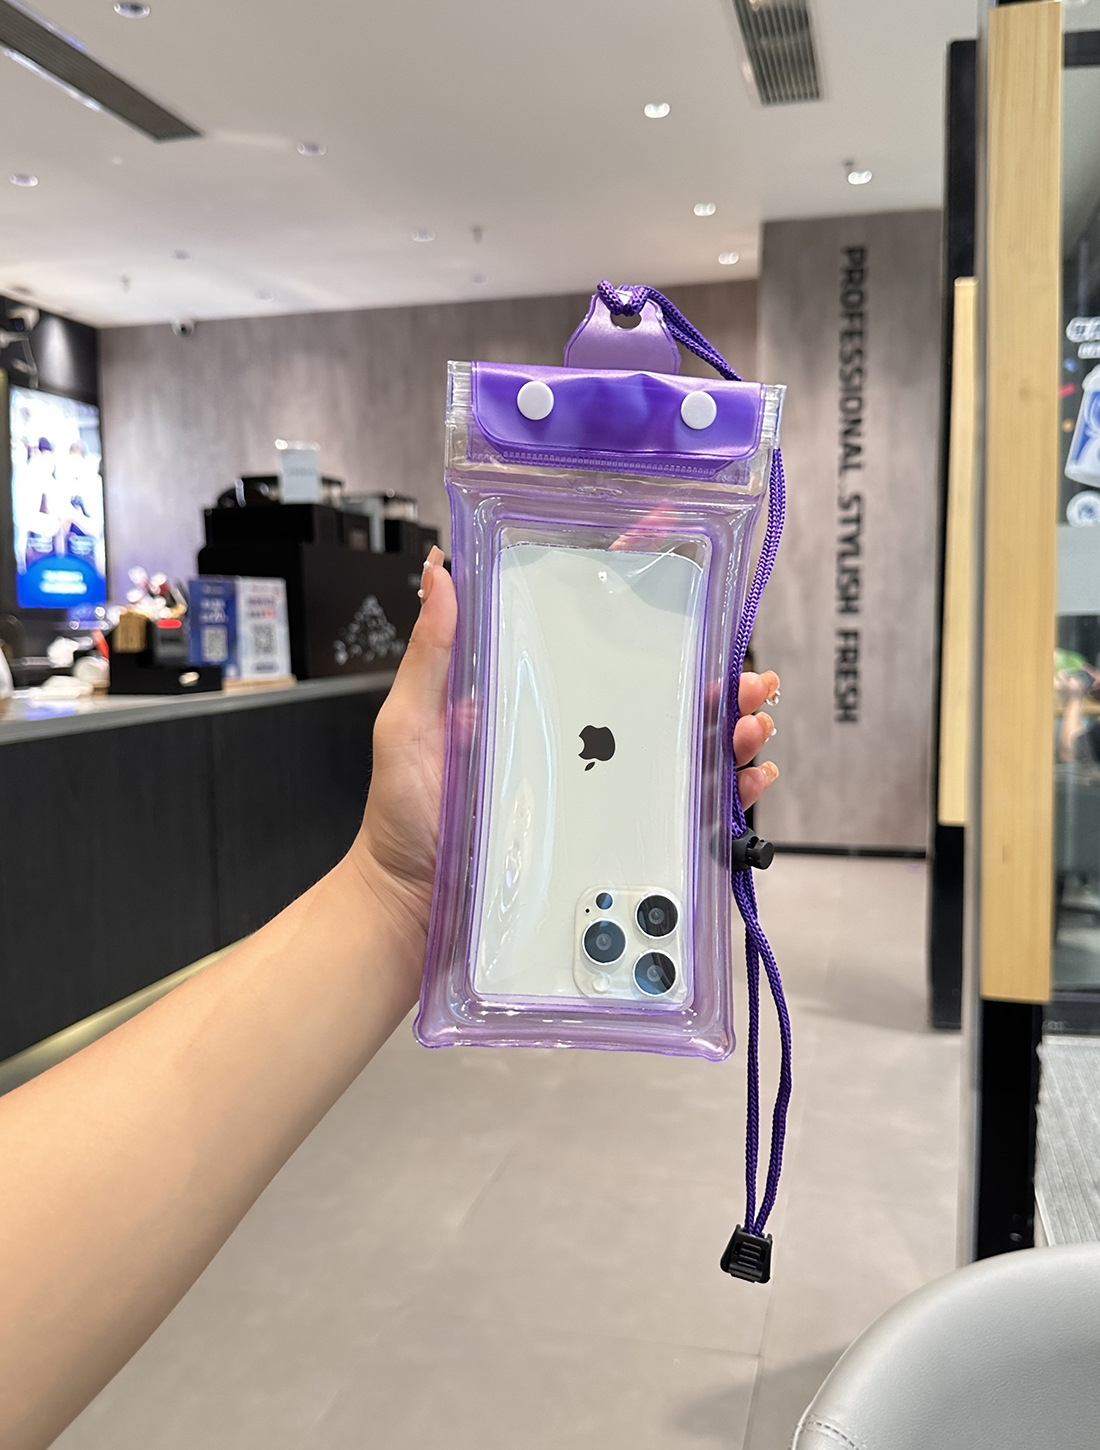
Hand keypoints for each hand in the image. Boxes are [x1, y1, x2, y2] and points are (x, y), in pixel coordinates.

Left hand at [353, 548, 780, 939]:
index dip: (644, 596)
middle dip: (720, 677)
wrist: (410, 905)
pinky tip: (746, 782)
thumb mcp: (412, 723)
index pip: (596, 633)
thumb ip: (433, 653)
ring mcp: (599, 787)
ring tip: (752, 727)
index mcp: (539, 696)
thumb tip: (440, 571)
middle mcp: (579, 736)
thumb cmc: (406, 814)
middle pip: (663, 691)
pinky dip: (725, 793)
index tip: (682, 560)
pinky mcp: (610, 836)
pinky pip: (680, 809)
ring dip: (733, 730)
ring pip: (685, 745)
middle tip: (750, 679)